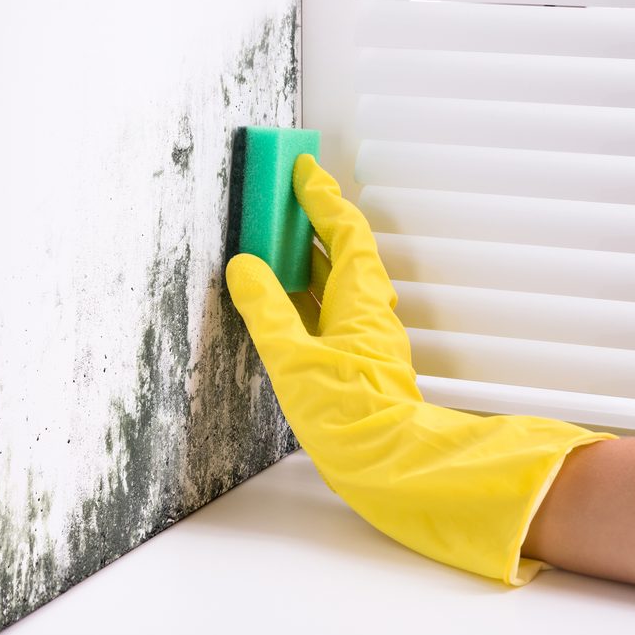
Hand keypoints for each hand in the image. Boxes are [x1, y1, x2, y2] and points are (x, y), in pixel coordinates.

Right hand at [226, 153, 615, 585]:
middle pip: (343, 252)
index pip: (344, 232)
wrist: (389, 463)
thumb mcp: (292, 357)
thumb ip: (266, 309)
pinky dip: (307, 294)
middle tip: (283, 200)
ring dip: (309, 258)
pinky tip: (283, 302)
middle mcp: (370, 310)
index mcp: (361, 299)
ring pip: (337, 281)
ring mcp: (367, 335)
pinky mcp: (360, 359)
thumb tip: (246, 267)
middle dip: (314, 223)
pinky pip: (331, 309)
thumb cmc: (348, 414)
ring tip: (274, 243)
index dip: (323, 199)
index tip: (304, 170)